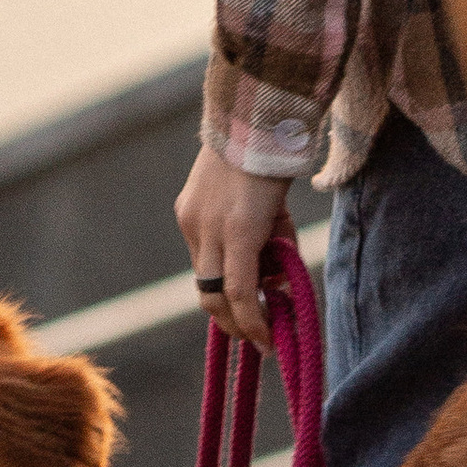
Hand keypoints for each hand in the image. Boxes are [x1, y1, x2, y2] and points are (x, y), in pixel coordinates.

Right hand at [174, 143, 297, 351]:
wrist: (246, 121)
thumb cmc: (276, 170)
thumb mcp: (284, 216)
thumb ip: (278, 252)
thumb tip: (274, 287)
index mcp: (241, 230)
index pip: (242, 295)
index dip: (255, 325)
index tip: (269, 344)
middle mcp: (208, 228)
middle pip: (213, 296)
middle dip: (235, 322)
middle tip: (257, 336)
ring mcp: (190, 220)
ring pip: (203, 276)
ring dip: (227, 291)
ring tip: (257, 286)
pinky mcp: (182, 211)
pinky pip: (199, 251)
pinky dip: (219, 263)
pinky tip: (240, 254)